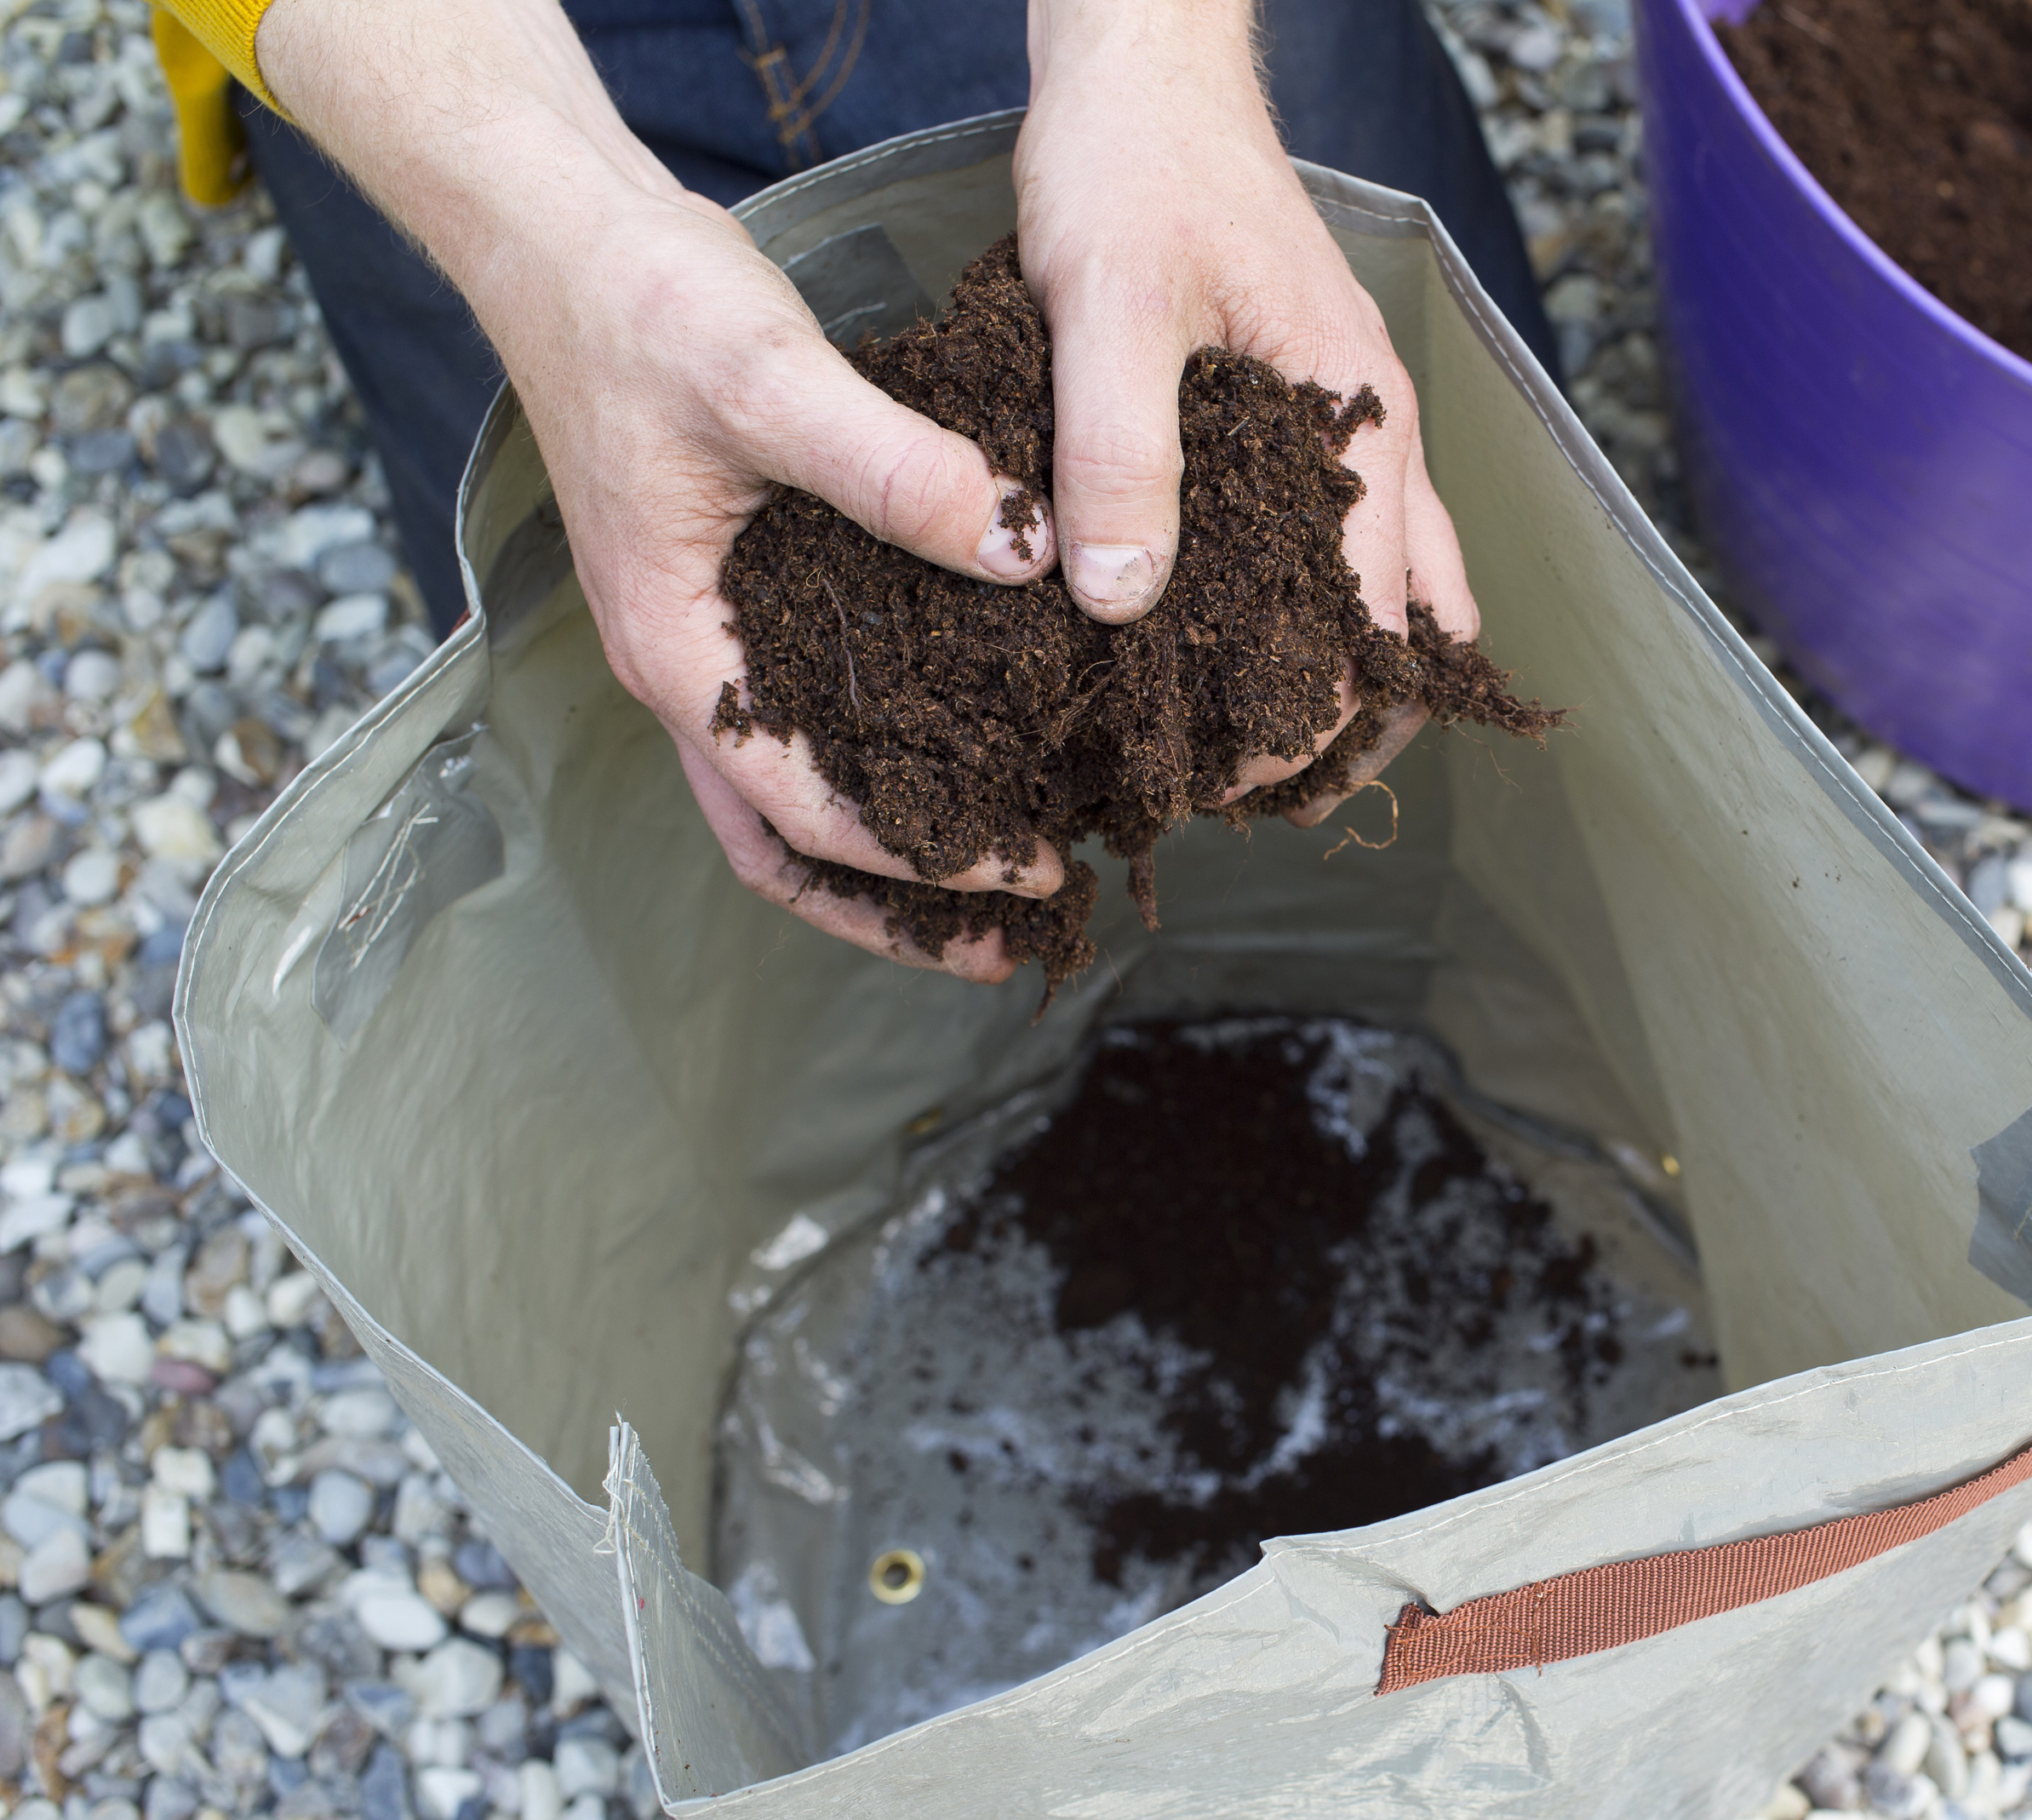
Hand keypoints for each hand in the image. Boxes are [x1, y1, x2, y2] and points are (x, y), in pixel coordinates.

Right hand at [258, 0, 1064, 981]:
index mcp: (677, 650)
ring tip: (1010, 872)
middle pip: (785, 850)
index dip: (923, 860)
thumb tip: (1026, 549)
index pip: (803, 813)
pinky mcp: (736, 593)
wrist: (565, 236)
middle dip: (897, 909)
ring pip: (791, 797)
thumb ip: (894, 467)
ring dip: (891, 849)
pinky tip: (973, 738)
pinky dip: (884, 751)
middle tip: (1022, 940)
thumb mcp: (772, 376)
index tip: (1035, 872)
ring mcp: (707, 636)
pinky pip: (810, 715)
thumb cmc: (643, 304)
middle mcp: (686, 667)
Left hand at [1018, 0, 1481, 816]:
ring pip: (1396, 585)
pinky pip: (1348, 535)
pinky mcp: (1309, 410)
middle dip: (1357, 722)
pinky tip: (1241, 644)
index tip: (1244, 784)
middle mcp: (1379, 433)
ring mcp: (1355, 421)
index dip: (1323, 721)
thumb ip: (1117, 449)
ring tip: (1254, 748)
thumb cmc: (1134, 167)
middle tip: (1262, 796)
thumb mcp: (1104, 305)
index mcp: (1357, 419)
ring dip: (1346, 674)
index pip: (1380, 619)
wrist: (1148, 70)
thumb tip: (1123, 602)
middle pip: (1418, 622)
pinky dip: (1320, 607)